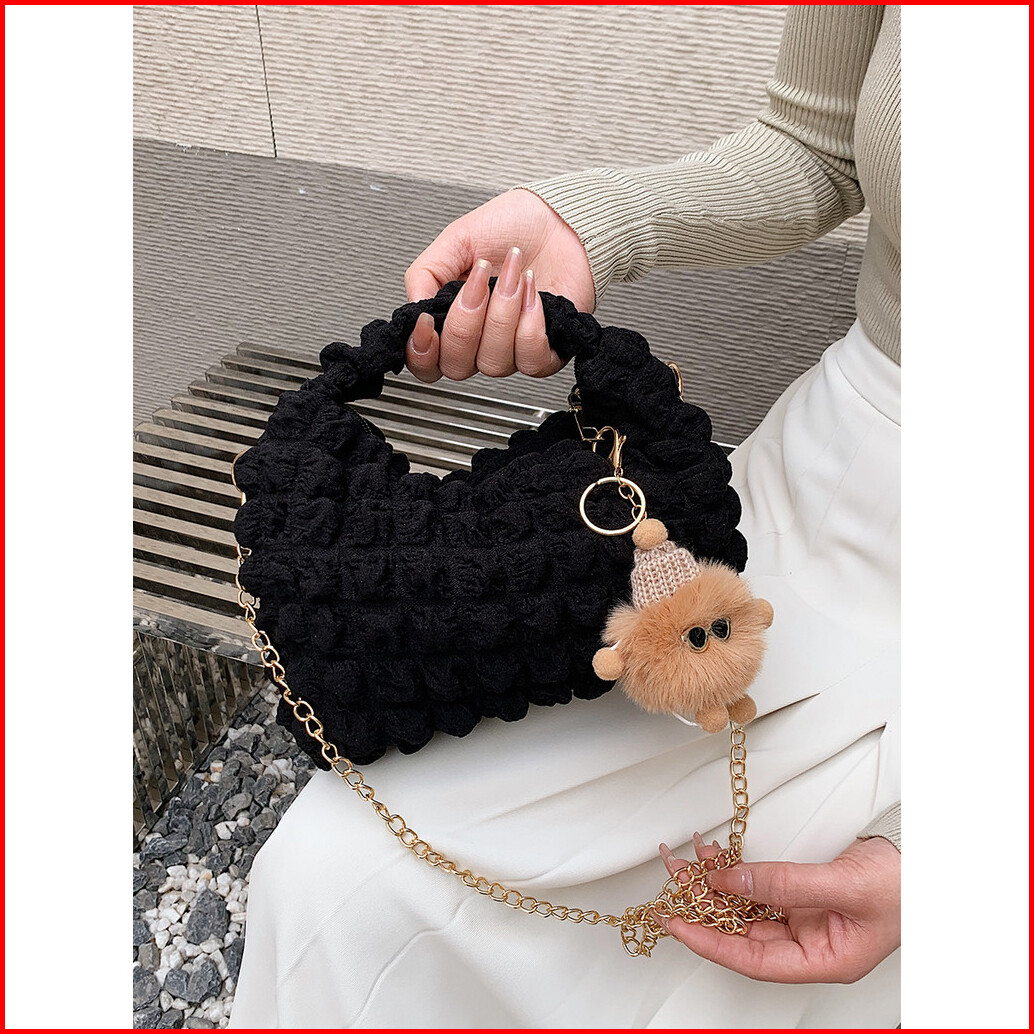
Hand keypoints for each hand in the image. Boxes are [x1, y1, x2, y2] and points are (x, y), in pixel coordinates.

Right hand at [403, 189, 594, 381]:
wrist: (559, 218)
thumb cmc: (512, 227)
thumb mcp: (455, 241)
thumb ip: (425, 275)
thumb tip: (413, 308)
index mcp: (451, 320)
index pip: (426, 363)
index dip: (421, 353)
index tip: (426, 321)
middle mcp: (479, 342)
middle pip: (456, 367)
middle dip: (465, 322)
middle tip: (480, 280)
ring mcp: (511, 350)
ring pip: (493, 363)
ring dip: (502, 314)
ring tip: (514, 275)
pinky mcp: (546, 352)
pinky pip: (530, 361)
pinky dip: (530, 325)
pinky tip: (532, 294)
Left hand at [657, 833, 899, 983]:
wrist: (926, 860)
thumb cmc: (903, 887)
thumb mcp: (842, 885)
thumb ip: (786, 883)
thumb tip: (733, 879)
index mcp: (823, 961)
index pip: (754, 960)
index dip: (711, 943)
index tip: (677, 925)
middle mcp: (809, 944)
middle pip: (743, 931)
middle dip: (705, 904)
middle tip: (676, 877)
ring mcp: (805, 919)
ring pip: (747, 905)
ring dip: (716, 882)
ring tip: (688, 860)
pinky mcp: (803, 895)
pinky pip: (760, 886)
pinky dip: (736, 871)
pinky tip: (716, 856)